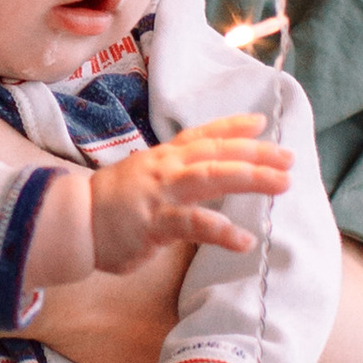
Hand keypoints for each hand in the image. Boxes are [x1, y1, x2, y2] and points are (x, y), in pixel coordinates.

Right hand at [86, 119, 294, 272]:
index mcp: (164, 157)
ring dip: (250, 178)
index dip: (232, 127)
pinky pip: (192, 223)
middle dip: (256, 153)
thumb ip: (175, 174)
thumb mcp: (145, 179)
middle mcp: (166, 167)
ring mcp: (160, 193)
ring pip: (211, 178)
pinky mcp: (154, 222)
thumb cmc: (111, 206)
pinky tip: (244, 240)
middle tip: (289, 158)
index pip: (203, 136)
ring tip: (282, 184)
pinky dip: (221, 230)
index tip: (261, 122)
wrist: (73, 223)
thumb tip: (209, 177)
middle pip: (216, 153)